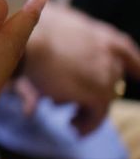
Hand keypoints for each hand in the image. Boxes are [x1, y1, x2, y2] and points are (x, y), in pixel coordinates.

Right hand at [23, 2, 139, 133]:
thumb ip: (55, 43)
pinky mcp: (98, 94)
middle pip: (113, 80)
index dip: (133, 66)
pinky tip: (75, 128)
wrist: (30, 39)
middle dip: (99, 94)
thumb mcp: (48, 33)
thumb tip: (43, 57)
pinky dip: (88, 124)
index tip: (137, 76)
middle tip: (81, 107)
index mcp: (101, 35)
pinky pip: (98, 115)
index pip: (126, 51)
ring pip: (105, 101)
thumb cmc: (31, 30)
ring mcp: (107, 75)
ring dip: (91, 113)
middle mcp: (110, 55)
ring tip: (74, 123)